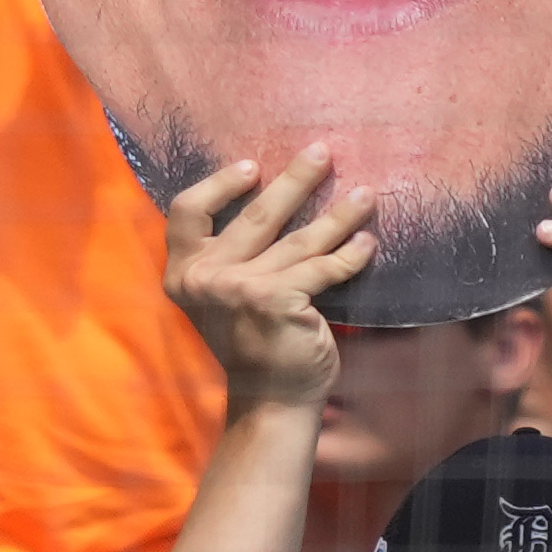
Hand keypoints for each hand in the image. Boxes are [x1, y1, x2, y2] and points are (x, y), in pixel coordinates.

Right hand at [167, 156, 375, 411]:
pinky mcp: (278, 301)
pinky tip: (368, 243)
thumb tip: (274, 195)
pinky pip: (323, 268)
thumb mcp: (223, 297)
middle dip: (296, 180)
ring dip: (339, 214)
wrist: (270, 400)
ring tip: (366, 195)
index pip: (186, 212)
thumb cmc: (253, 343)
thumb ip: (231, 257)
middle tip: (322, 151)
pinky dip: (350, 255)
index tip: (252, 166)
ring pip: (300, 239)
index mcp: (183, 274)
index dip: (219, 184)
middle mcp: (205, 279)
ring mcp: (241, 289)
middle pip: (256, 215)